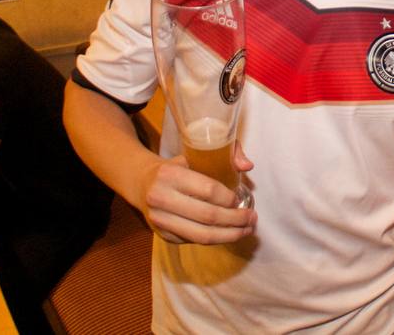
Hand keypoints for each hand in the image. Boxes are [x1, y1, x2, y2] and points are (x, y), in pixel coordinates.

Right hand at [139, 145, 256, 243]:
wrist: (141, 182)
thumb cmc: (176, 166)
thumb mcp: (195, 153)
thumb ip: (226, 153)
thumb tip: (248, 165)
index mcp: (170, 174)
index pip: (208, 190)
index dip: (229, 198)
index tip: (241, 199)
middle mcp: (161, 199)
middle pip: (208, 216)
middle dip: (235, 220)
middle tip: (252, 219)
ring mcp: (160, 220)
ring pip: (201, 235)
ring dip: (229, 235)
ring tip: (246, 230)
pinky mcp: (162, 235)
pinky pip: (194, 240)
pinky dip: (215, 239)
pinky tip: (229, 233)